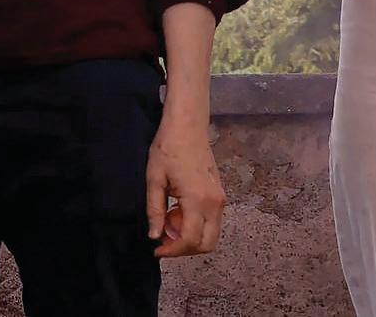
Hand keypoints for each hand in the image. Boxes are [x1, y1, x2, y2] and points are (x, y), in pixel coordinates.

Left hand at [145, 110, 225, 256]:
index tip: (157, 250)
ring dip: (191, 237)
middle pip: (207, 244)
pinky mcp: (220, 195)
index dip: (173, 250)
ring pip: (212, 235)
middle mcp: (215, 204)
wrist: (188, 126)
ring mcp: (220, 200)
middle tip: (163, 238)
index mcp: (197, 200)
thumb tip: (154, 236)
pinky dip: (197, 226)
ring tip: (169, 220)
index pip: (190, 240)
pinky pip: (212, 222)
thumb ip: (155, 210)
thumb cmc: (168, 148)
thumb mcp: (154, 179)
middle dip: (184, 248)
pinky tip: (178, 211)